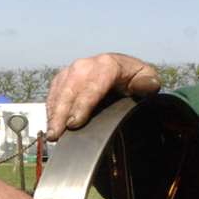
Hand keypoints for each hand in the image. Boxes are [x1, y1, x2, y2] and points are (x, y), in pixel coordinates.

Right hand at [44, 53, 160, 139]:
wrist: (120, 68)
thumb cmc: (134, 78)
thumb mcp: (147, 78)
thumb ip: (148, 83)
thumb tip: (141, 87)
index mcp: (108, 64)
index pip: (93, 84)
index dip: (82, 104)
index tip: (75, 123)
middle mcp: (86, 64)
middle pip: (71, 88)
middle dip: (62, 112)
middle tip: (57, 134)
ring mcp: (72, 70)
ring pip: (59, 90)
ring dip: (53, 113)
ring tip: (52, 134)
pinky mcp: (63, 77)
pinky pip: (53, 92)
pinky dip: (50, 109)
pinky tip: (50, 124)